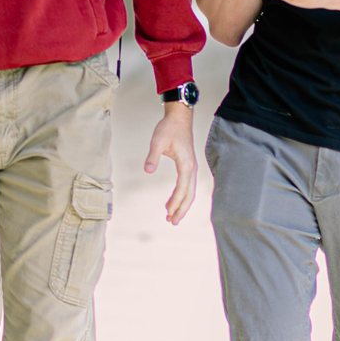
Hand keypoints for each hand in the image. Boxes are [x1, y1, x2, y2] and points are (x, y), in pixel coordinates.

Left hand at [143, 102, 196, 224]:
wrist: (179, 117)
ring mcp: (191, 167)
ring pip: (190, 192)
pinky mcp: (188, 166)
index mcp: (186, 164)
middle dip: (181, 209)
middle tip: (172, 222)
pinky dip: (182, 196)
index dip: (175, 201)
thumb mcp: (157, 141)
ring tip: (171, 217)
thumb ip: (152, 157)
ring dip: (182, 205)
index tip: (168, 212)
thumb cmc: (169, 128)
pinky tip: (172, 203)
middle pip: (189, 194)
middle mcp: (191, 168)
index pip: (182, 188)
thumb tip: (148, 170)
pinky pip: (187, 186)